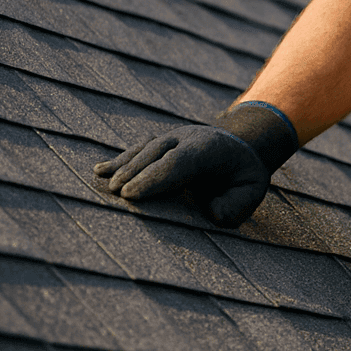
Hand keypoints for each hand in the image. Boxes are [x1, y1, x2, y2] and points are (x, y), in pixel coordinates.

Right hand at [93, 101, 298, 226]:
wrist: (241, 147)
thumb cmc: (243, 176)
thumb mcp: (252, 190)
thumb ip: (237, 204)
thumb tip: (213, 213)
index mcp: (211, 148)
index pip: (179, 161)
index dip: (154, 177)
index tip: (132, 195)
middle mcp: (188, 137)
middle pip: (156, 152)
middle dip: (135, 172)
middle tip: (116, 193)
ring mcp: (172, 137)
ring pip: (144, 148)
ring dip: (124, 165)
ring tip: (105, 184)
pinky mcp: (161, 142)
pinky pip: (138, 149)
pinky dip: (119, 160)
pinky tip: (99, 170)